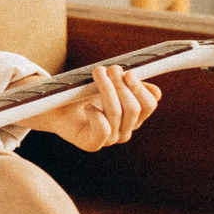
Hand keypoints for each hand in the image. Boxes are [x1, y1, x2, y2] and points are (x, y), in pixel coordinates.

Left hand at [26, 63, 158, 151]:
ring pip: (116, 113)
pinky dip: (96, 115)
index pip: (148, 105)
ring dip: (106, 90)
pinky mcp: (92, 144)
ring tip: (97, 73)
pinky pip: (103, 130)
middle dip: (122, 86)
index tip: (128, 72)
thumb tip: (157, 93)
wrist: (56, 105)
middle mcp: (125, 130)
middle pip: (133, 108)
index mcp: (133, 116)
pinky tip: (87, 106)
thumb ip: (131, 85)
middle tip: (111, 69)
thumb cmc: (84, 93)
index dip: (140, 88)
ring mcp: (109, 139)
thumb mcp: (109, 84)